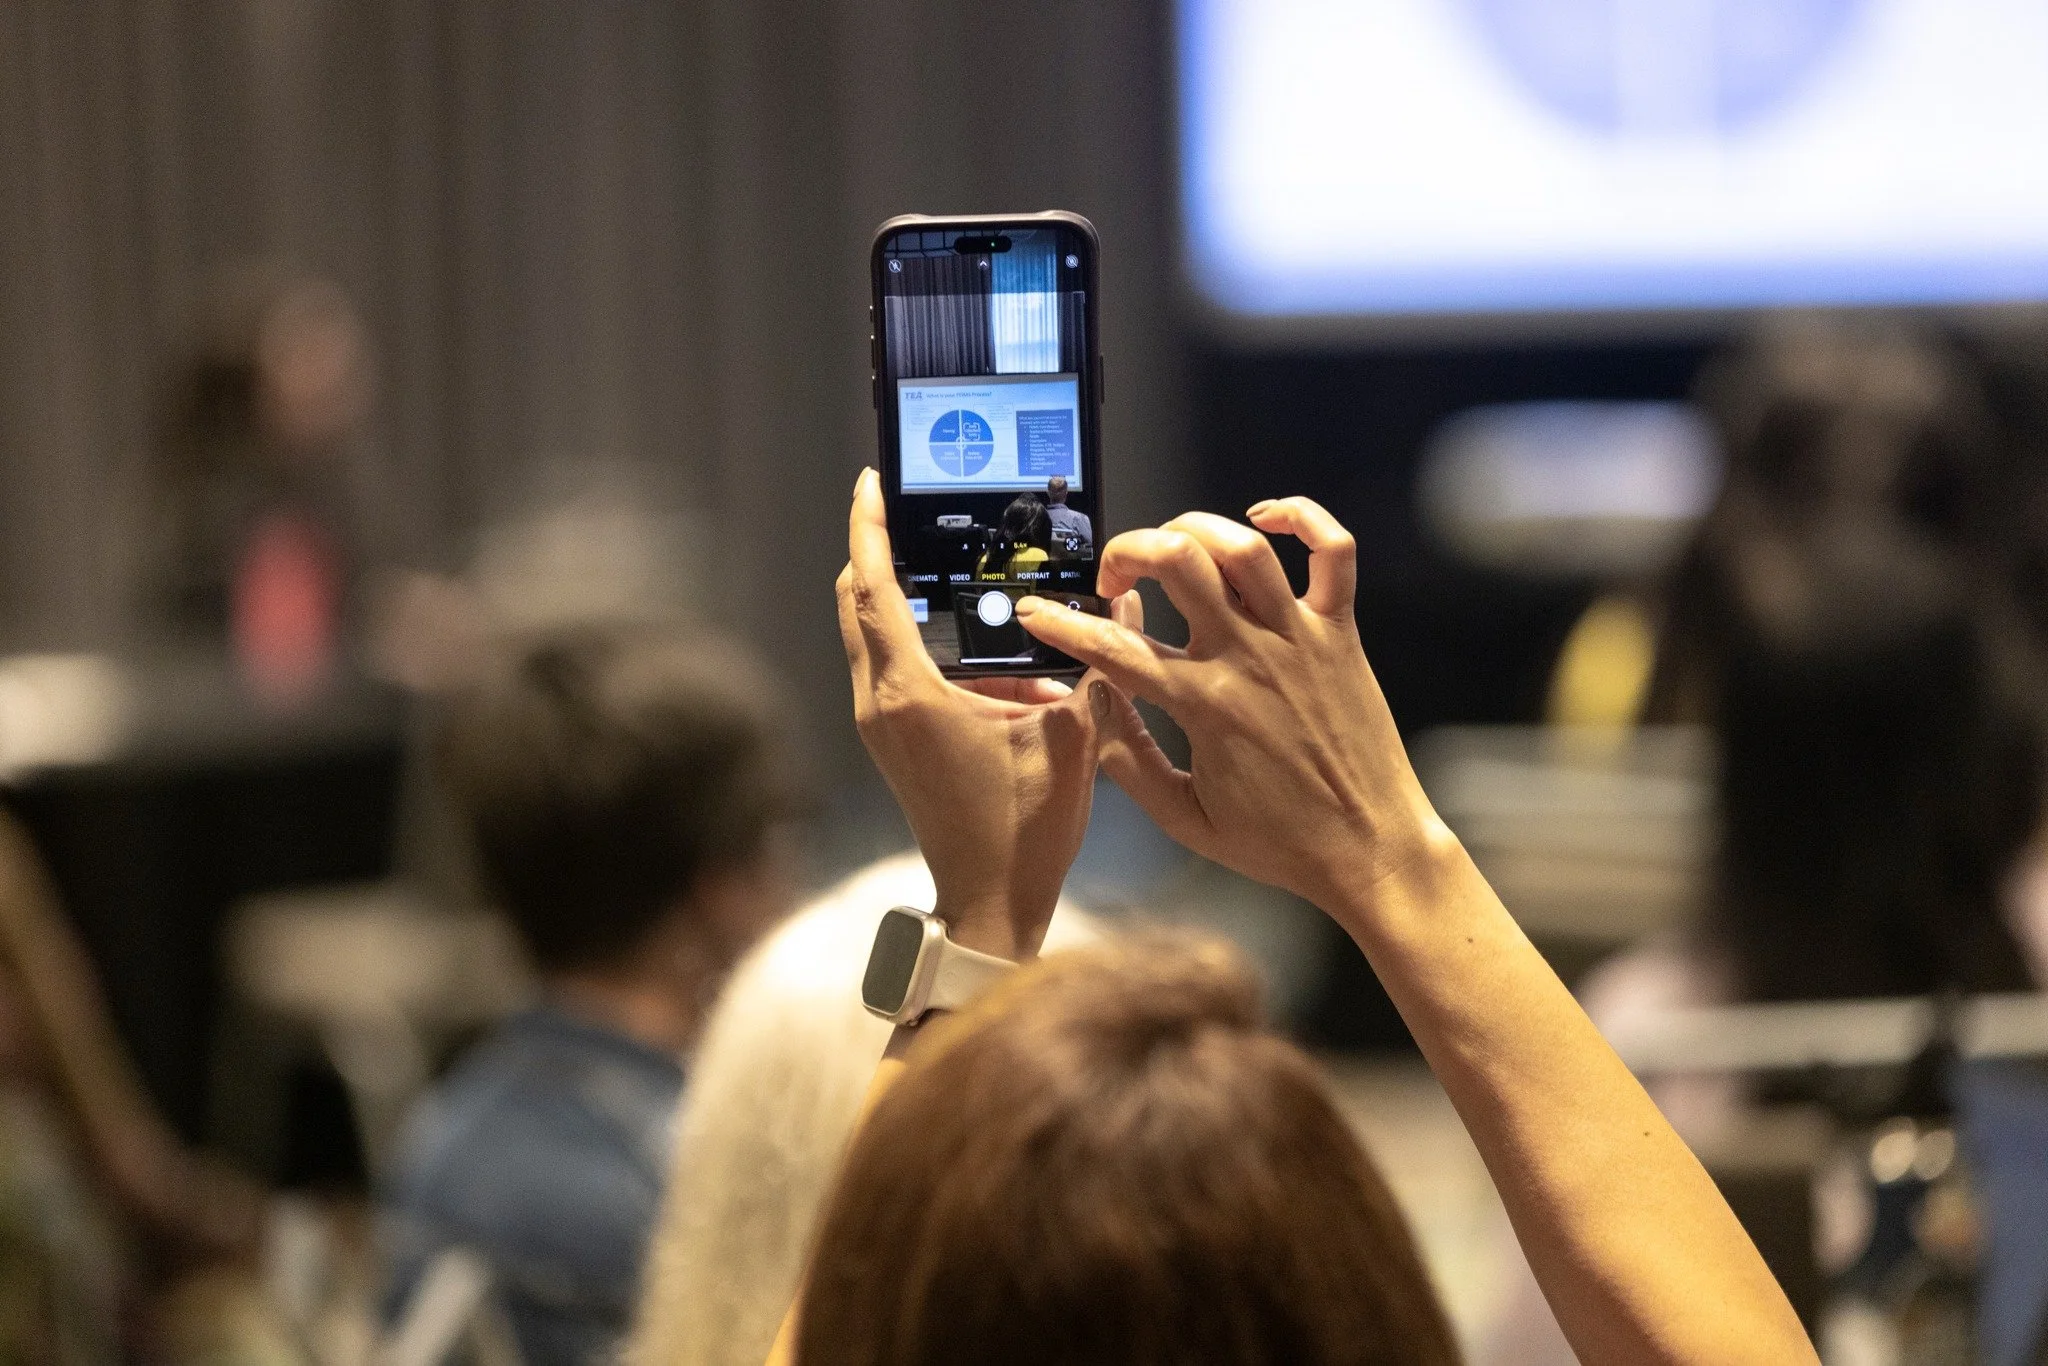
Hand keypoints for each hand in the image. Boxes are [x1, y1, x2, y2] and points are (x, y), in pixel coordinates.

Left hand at [836, 470, 1101, 959]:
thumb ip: (1091, 664)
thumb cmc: (1024, 832)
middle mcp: (879, 703)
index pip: (873, 588)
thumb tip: (1119, 602)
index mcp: (910, 695)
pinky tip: (976, 643)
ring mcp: (880, 724)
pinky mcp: (892, 740)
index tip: (871, 481)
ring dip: (900, 596)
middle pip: (858, 602)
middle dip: (879, 549)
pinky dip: (919, 639)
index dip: (869, 528)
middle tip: (907, 507)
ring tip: (947, 568)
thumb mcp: (1071, 738)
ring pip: (871, 634)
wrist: (990, 903)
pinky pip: (892, 667)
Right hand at [1016, 499, 1450, 924]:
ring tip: (1176, 546)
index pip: (1114, 647)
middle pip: (1178, 562)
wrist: (1371, 848)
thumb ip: (1131, 764)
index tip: (1039, 614)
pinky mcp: (1341, 633)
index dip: (1063, 624)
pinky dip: (1302, 517)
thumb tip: (1095, 708)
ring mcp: (1299, 638)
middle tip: (1118, 577)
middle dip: (1130, 550)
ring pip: (1244, 546)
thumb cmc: (1282, 842)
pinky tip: (1266, 518)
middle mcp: (1249, 658)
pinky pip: (1333, 551)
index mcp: (1205, 704)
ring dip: (1197, 528)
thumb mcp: (1186, 819)